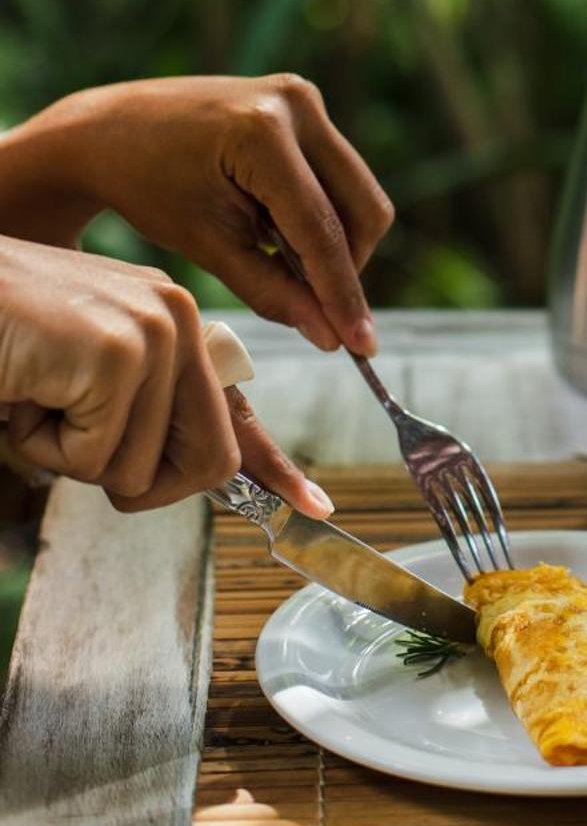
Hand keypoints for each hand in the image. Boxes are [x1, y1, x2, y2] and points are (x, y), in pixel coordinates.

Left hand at [0, 75, 392, 354]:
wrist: (113, 130)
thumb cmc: (148, 188)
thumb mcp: (207, 247)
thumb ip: (272, 292)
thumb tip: (332, 337)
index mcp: (263, 133)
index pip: (321, 229)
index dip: (343, 293)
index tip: (362, 347)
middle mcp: (296, 104)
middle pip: (363, 208)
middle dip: (347, 267)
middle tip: (318, 309)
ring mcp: (304, 98)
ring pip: (358, 194)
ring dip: (334, 242)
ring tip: (279, 261)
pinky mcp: (304, 104)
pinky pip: (339, 176)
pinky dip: (321, 216)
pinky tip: (276, 231)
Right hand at [0, 235, 330, 514]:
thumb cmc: (4, 342)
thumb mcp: (82, 379)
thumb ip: (140, 413)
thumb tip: (210, 470)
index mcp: (175, 323)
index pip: (235, 408)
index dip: (273, 469)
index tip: (316, 506)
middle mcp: (178, 318)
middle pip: (209, 460)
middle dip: (134, 480)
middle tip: (70, 434)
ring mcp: (154, 331)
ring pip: (138, 470)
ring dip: (67, 455)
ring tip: (34, 391)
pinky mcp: (118, 353)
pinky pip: (94, 458)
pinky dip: (43, 445)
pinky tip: (23, 388)